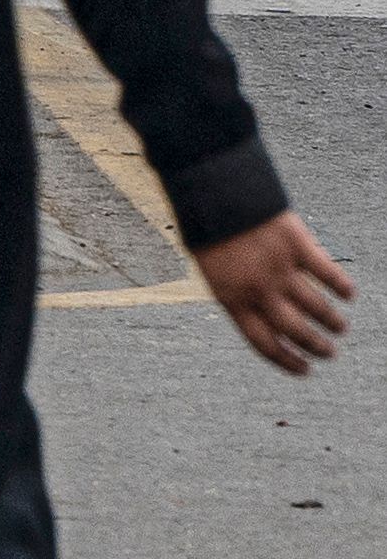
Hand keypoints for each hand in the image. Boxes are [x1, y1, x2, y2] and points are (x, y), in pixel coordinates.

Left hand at [197, 211, 352, 372]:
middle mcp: (258, 289)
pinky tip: (349, 295)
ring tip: (341, 328)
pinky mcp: (297, 244)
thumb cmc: (209, 228)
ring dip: (333, 322)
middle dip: (317, 347)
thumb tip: (264, 318)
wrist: (209, 188)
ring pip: (317, 307)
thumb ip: (237, 293)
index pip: (264, 343)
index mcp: (231, 298)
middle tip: (330, 353)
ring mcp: (280, 267)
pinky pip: (328, 274)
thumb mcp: (212, 269)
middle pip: (296, 331)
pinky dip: (342, 287)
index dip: (287, 361)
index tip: (305, 370)